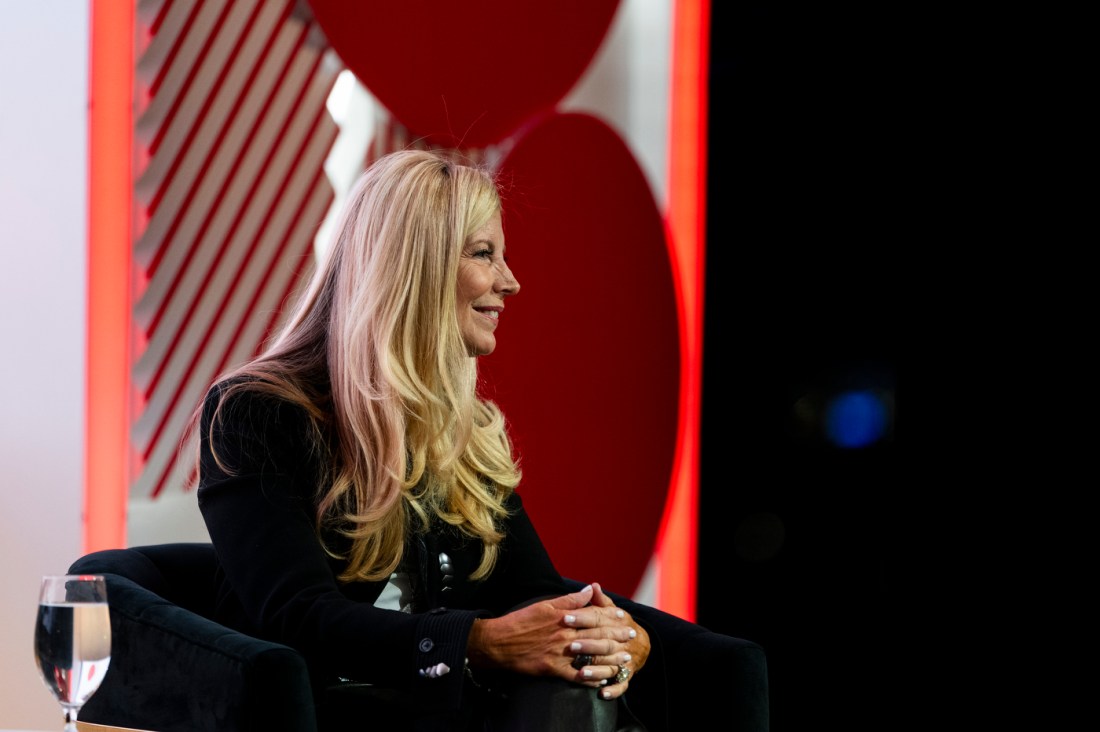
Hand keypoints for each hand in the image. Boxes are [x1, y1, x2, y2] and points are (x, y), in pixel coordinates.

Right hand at [466, 583, 640, 690]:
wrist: (498, 642)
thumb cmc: (520, 621)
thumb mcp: (544, 605)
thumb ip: (569, 599)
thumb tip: (589, 590)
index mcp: (563, 616)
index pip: (593, 614)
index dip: (610, 615)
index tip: (623, 615)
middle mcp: (564, 634)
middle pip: (597, 633)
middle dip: (617, 634)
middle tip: (631, 635)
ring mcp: (559, 652)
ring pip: (590, 654)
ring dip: (610, 657)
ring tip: (624, 658)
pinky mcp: (552, 668)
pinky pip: (575, 676)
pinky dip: (589, 677)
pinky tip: (601, 679)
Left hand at [571, 582, 649, 698]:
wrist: (641, 644)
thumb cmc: (617, 625)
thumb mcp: (611, 611)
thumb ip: (600, 601)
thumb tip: (593, 585)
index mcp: (618, 623)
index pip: (598, 619)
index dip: (582, 618)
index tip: (565, 617)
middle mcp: (622, 642)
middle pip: (605, 643)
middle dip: (588, 644)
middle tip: (570, 645)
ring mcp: (625, 660)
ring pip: (611, 665)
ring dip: (596, 670)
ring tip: (580, 671)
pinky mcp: (627, 676)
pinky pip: (621, 685)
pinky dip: (613, 690)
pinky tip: (601, 693)